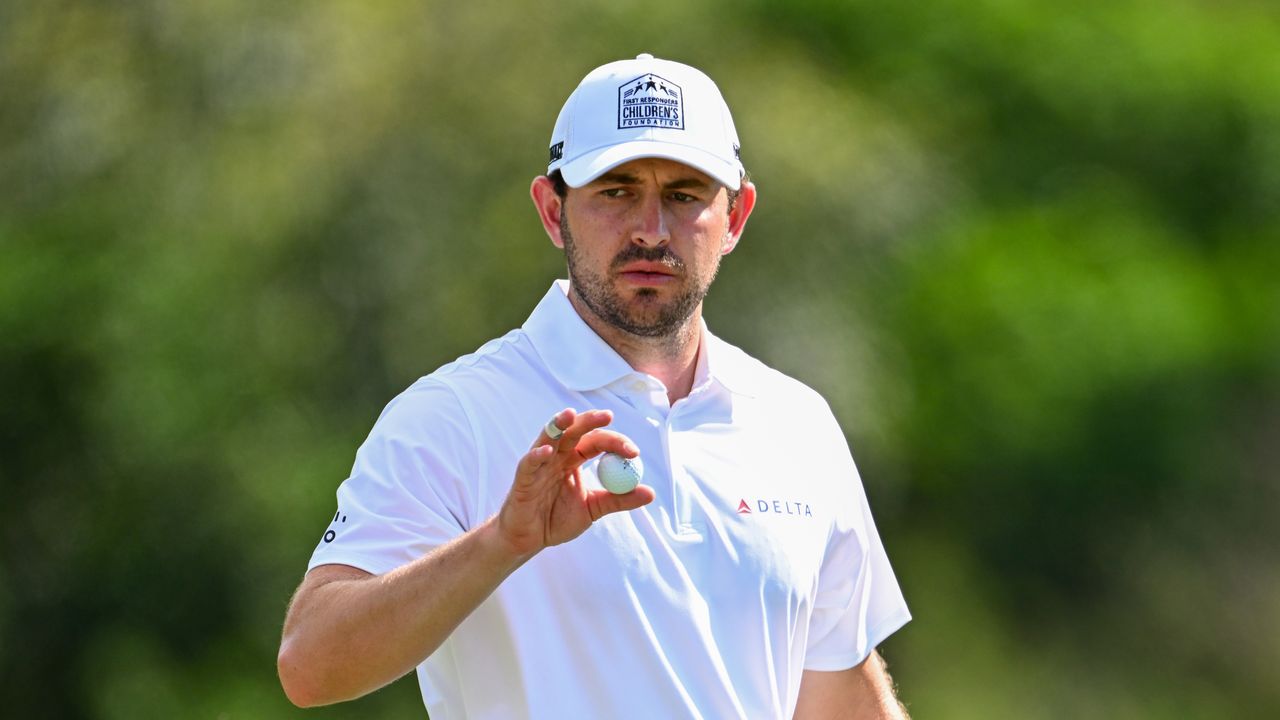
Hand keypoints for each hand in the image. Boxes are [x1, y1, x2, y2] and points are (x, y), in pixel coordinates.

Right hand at [495, 408, 655, 558]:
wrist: (529, 540)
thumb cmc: (557, 520)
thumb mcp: (593, 509)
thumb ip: (618, 499)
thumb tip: (650, 492)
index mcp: (574, 460)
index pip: (596, 442)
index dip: (615, 442)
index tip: (633, 452)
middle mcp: (557, 456)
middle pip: (574, 431)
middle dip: (590, 421)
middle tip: (608, 416)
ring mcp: (539, 464)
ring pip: (548, 437)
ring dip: (559, 424)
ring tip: (570, 415)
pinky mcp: (523, 478)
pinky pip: (529, 463)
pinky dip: (537, 456)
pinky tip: (548, 452)